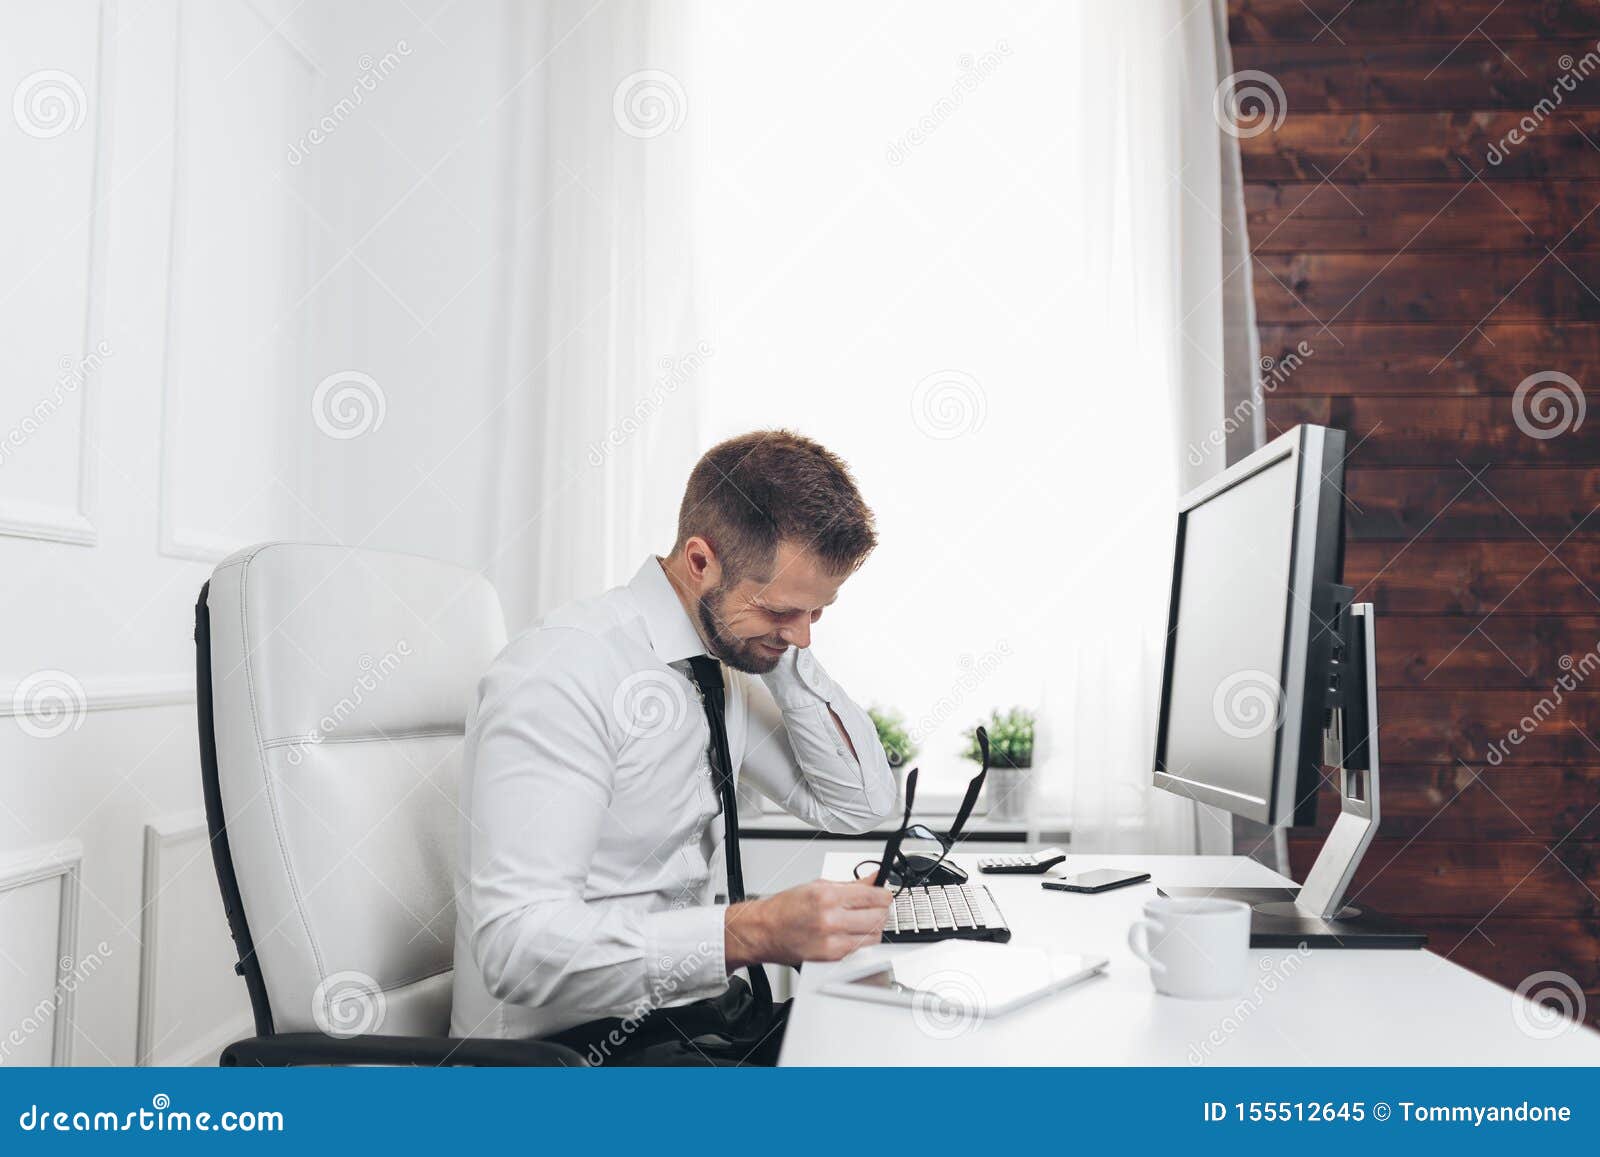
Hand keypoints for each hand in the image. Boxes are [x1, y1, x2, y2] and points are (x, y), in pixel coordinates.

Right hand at [724, 878, 892, 968]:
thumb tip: (874, 878)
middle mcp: (830, 919)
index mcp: (827, 896)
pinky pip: (859, 949)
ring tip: (863, 920)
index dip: (884, 894)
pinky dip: (861, 941)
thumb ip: (851, 884)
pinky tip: (851, 932)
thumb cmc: (785, 908)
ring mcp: (831, 940)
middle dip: (881, 910)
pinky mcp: (831, 957)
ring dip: (874, 927)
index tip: (884, 894)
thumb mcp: (817, 885)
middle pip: (878, 917)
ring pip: (874, 935)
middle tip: (876, 907)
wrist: (763, 931)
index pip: (873, 896)